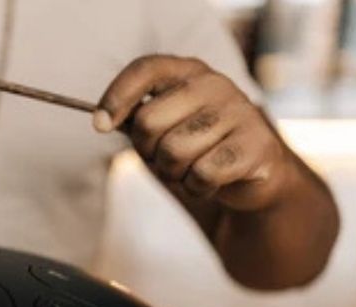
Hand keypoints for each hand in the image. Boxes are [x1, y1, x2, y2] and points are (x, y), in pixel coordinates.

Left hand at [94, 55, 293, 210]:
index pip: (145, 69)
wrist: (252, 175)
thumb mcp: (162, 129)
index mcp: (188, 71)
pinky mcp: (256, 145)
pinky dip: (196, 188)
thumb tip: (102, 120)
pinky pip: (202, 173)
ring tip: (189, 170)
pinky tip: (210, 181)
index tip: (99, 125)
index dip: (117, 96)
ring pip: (173, 152)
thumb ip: (135, 119)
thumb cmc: (196, 148)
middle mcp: (214, 84)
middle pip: (148, 122)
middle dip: (147, 151)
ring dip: (172, 173)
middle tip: (165, 158)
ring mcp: (239, 112)